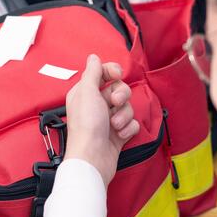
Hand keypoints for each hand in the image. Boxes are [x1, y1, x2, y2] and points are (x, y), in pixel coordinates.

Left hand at [65, 54, 138, 185]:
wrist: (93, 158)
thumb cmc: (87, 127)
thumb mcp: (87, 92)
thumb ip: (92, 72)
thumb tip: (93, 57)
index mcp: (85, 93)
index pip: (102, 73)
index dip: (112, 72)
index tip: (117, 74)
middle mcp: (96, 105)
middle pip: (119, 89)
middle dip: (121, 96)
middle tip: (115, 103)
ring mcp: (107, 120)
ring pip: (127, 107)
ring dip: (124, 115)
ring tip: (114, 125)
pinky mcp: (117, 134)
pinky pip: (132, 124)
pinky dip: (128, 129)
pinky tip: (119, 136)